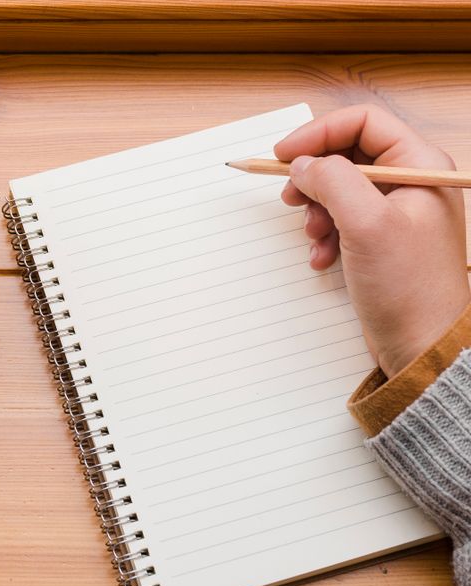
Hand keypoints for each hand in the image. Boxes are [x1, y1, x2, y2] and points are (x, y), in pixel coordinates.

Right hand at [274, 104, 468, 377]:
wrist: (422, 342)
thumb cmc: (410, 286)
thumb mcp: (366, 224)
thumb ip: (331, 181)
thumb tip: (302, 164)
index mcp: (419, 166)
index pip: (362, 122)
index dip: (318, 133)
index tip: (284, 155)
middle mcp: (409, 182)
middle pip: (346, 154)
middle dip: (314, 176)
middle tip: (291, 197)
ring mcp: (394, 212)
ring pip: (338, 188)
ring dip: (316, 210)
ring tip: (314, 235)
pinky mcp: (379, 239)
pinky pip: (340, 220)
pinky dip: (323, 235)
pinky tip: (322, 257)